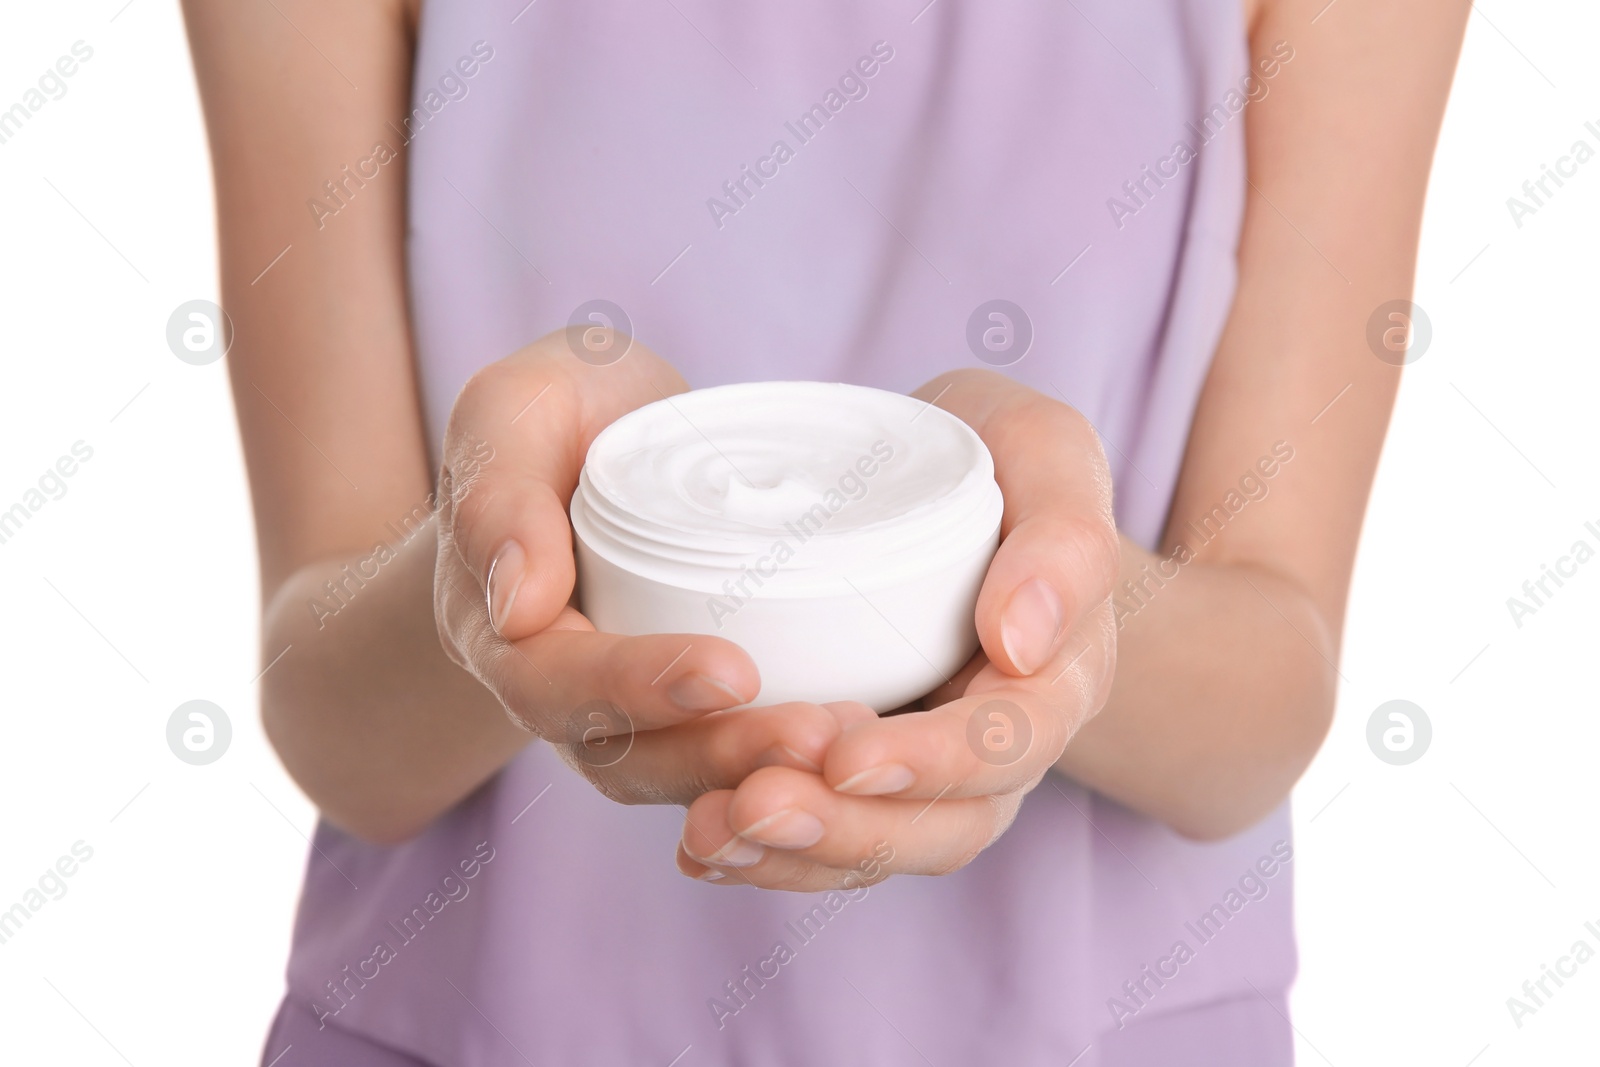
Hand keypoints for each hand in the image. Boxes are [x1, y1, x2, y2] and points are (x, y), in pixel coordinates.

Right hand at [434, 330, 848, 804]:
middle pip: (627, 755)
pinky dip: (786, 768)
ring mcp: (625, 714)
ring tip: (852, 744)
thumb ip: (500, 485)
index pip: (554, 681)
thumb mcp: (515, 409)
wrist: (592, 442)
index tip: (733, 671)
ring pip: (684, 775)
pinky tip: (868, 750)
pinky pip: (727, 764)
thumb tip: (516, 604)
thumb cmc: (556, 412)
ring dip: (762, 772)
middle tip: (817, 735)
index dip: (638, 686)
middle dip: (723, 753)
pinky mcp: (690, 713)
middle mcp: (557, 694)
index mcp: (500, 628)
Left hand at [676, 369, 1118, 888]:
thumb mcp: (1045, 455)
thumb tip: (1020, 644)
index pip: (1009, 744)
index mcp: (1056, 679)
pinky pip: (823, 841)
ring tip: (708, 833)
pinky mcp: (858, 775)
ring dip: (792, 855)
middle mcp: (997, 749)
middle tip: (754, 803)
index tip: (847, 754)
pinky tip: (697, 848)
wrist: (947, 480)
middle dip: (847, 830)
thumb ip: (1062, 539)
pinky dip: (762, 855)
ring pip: (875, 849)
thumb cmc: (1001, 460)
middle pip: (942, 829)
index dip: (933, 762)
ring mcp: (925, 772)